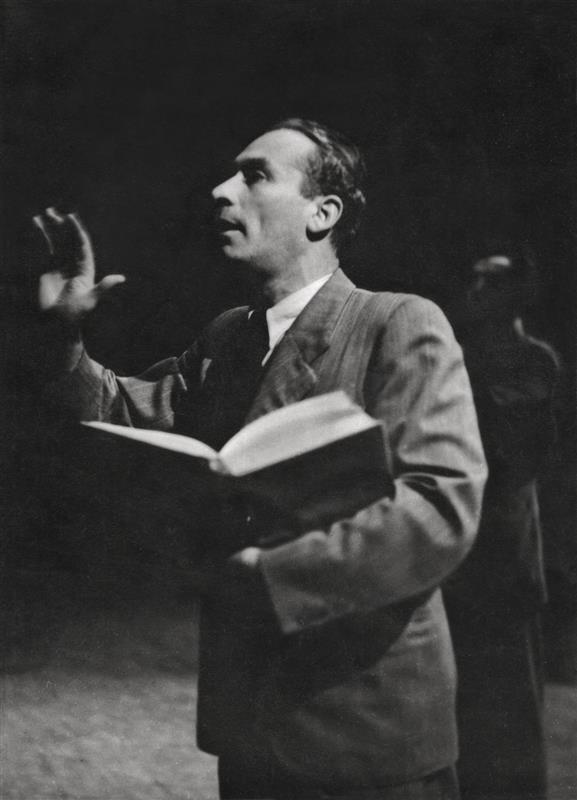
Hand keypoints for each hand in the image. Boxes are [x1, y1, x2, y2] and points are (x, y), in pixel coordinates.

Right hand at [33, 207, 124, 324]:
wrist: (58, 324)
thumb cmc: (76, 315)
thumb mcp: (91, 300)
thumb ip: (104, 288)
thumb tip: (121, 278)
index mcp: (86, 270)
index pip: (82, 246)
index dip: (76, 232)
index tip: (70, 218)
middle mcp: (74, 266)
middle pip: (69, 241)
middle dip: (63, 227)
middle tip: (53, 212)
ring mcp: (61, 267)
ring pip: (58, 243)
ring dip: (52, 229)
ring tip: (45, 214)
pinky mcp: (49, 270)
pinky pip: (46, 251)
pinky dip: (42, 239)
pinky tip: (37, 226)